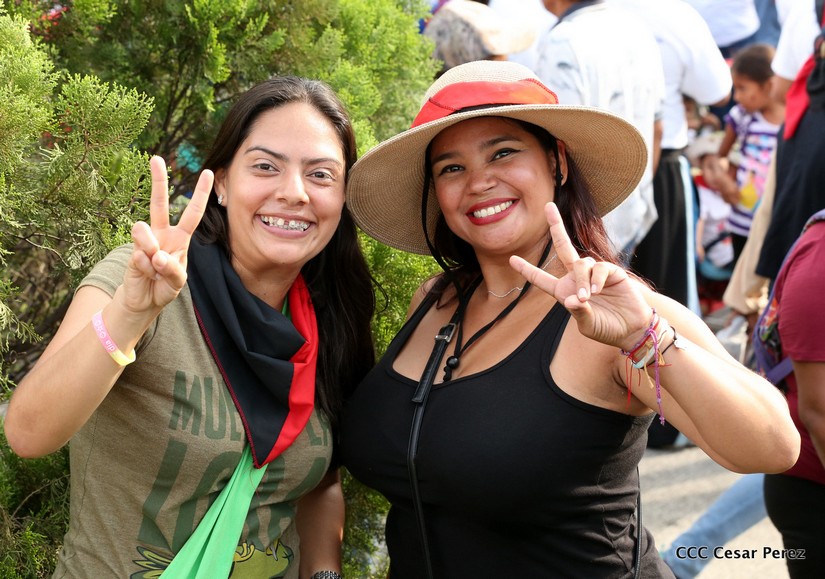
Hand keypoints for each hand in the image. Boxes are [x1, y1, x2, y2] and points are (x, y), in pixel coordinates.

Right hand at [122, 156, 212, 314]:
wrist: (144, 301)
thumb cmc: (165, 286)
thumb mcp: (177, 280)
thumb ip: (172, 269)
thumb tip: (156, 255)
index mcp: (179, 238)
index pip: (192, 213)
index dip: (201, 194)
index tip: (208, 172)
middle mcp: (161, 235)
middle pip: (158, 204)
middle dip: (158, 181)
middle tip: (156, 158)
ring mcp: (145, 242)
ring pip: (144, 234)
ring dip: (153, 254)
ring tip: (155, 268)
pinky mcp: (132, 253)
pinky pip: (140, 257)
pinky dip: (146, 270)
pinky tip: (145, 275)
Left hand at [509, 202, 651, 349]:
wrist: (632, 329)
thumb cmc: (607, 329)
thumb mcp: (588, 325)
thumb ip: (578, 313)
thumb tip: (570, 299)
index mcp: (564, 291)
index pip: (541, 279)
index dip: (527, 270)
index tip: (511, 259)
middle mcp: (577, 278)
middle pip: (563, 247)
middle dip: (556, 226)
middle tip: (548, 206)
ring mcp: (594, 273)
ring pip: (581, 264)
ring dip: (581, 280)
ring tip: (586, 297)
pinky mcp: (612, 272)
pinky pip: (599, 268)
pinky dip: (595, 279)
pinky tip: (596, 291)